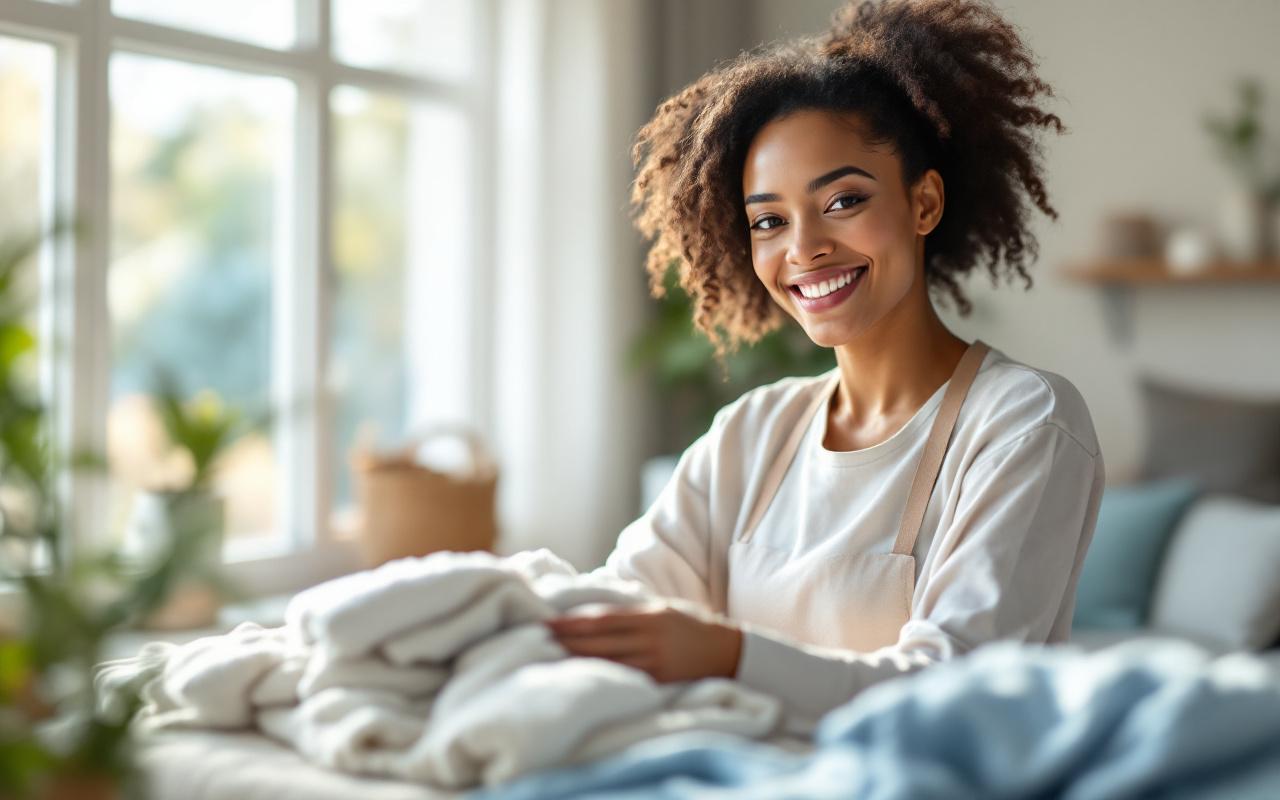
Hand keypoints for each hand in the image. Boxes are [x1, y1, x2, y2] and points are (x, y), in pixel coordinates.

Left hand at [545, 604, 742, 683]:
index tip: (546, 624)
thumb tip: (593, 610)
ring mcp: (655, 663)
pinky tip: (582, 679)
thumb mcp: (663, 609)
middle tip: (535, 642)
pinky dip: (601, 678)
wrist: (727, 652)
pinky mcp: (659, 683)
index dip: (571, 623)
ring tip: (549, 660)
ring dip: (576, 662)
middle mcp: (650, 639)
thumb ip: (631, 612)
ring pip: (607, 663)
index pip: (601, 620)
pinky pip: (625, 680)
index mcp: (649, 616)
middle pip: (599, 642)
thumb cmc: (690, 627)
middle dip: (565, 643)